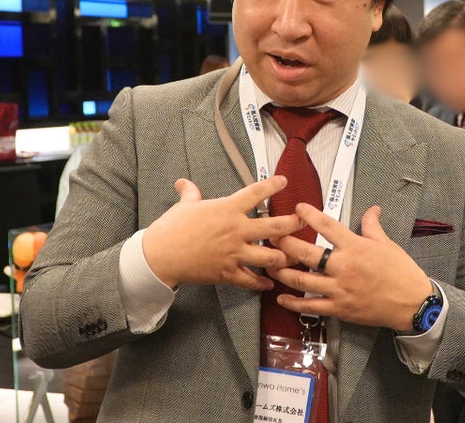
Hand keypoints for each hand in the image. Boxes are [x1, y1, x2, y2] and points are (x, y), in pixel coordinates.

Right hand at [141, 175, 302, 290]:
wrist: (161, 255)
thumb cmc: (172, 228)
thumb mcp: (184, 207)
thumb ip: (190, 194)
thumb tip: (184, 183)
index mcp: (228, 209)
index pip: (257, 193)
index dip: (273, 185)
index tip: (284, 181)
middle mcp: (237, 230)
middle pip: (276, 227)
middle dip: (295, 224)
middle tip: (304, 222)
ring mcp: (235, 253)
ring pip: (271, 257)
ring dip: (285, 258)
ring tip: (293, 257)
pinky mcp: (228, 272)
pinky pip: (251, 280)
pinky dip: (262, 283)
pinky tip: (269, 284)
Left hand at [268, 204, 433, 331]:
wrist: (412, 303)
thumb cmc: (401, 272)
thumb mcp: (388, 244)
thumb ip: (373, 226)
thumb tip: (372, 209)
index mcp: (355, 247)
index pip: (326, 226)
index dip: (309, 215)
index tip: (297, 208)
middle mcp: (342, 267)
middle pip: (305, 253)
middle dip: (284, 243)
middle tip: (271, 235)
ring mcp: (338, 289)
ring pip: (301, 280)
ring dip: (282, 272)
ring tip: (269, 264)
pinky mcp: (338, 308)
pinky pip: (310, 306)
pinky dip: (293, 303)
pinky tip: (281, 297)